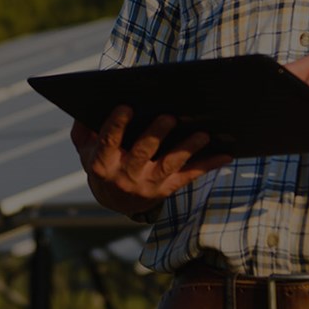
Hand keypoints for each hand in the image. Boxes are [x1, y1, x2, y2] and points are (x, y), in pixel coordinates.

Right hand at [70, 106, 231, 217]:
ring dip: (187, 149)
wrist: (114, 201)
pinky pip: (189, 176)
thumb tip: (85, 108)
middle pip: (142, 153)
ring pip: (170, 165)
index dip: (116, 125)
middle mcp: (125, 176)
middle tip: (169, 117)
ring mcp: (148, 184)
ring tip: (202, 134)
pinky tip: (225, 154)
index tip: (126, 106)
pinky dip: (208, 165)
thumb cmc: (101, 163)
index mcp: (102, 163)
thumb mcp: (85, 149)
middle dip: (155, 135)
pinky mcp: (166, 189)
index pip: (108, 142)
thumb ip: (83, 130)